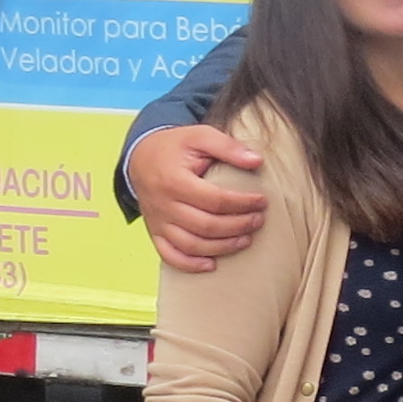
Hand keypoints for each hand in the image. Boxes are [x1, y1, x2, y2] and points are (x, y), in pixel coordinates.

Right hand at [131, 124, 266, 273]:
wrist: (140, 157)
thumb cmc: (175, 147)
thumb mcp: (200, 136)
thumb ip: (228, 147)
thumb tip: (257, 161)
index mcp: (175, 181)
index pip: (215, 200)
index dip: (242, 204)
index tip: (262, 201)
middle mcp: (164, 205)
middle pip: (206, 226)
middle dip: (238, 226)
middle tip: (258, 220)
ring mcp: (158, 221)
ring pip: (191, 245)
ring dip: (222, 247)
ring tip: (246, 240)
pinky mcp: (155, 231)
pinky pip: (170, 255)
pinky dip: (190, 264)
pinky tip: (212, 265)